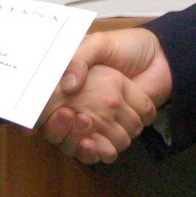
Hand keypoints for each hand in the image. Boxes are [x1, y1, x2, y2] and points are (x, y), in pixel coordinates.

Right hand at [38, 28, 172, 163]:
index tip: (38, 117)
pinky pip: (98, 151)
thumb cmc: (128, 46)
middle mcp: (76, 105)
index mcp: (66, 83)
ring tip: (85, 125)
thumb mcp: (99, 43)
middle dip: (57, 129)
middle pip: (54, 131)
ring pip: (74, 144)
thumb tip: (68, 85)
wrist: (161, 59)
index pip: (39, 107)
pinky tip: (97, 144)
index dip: (33, 117)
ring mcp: (95, 121)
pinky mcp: (113, 132)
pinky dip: (96, 152)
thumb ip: (79, 58)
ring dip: (76, 140)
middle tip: (68, 115)